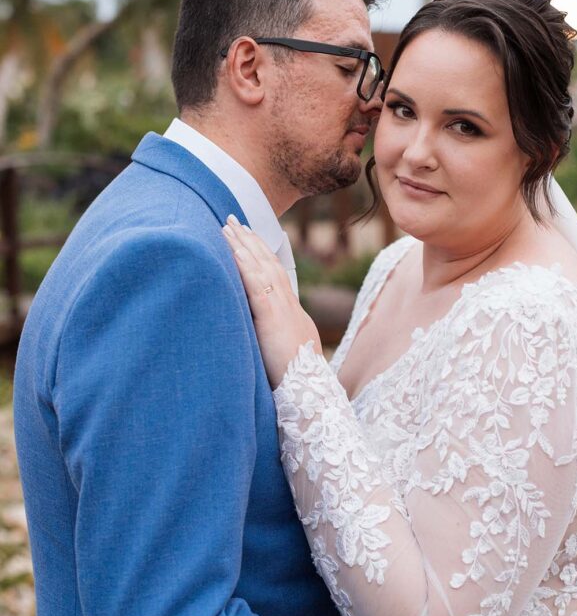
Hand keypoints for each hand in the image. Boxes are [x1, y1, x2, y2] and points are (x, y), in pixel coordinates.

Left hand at [223, 216, 321, 386]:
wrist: (309, 394)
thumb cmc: (294, 383)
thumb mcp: (281, 354)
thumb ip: (269, 339)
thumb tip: (250, 333)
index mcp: (292, 314)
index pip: (275, 276)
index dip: (262, 256)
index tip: (247, 239)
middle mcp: (290, 306)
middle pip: (269, 265)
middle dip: (251, 242)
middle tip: (234, 221)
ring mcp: (283, 310)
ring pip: (263, 269)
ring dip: (245, 246)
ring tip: (229, 228)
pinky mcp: (273, 318)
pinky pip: (258, 286)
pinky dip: (246, 266)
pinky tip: (235, 251)